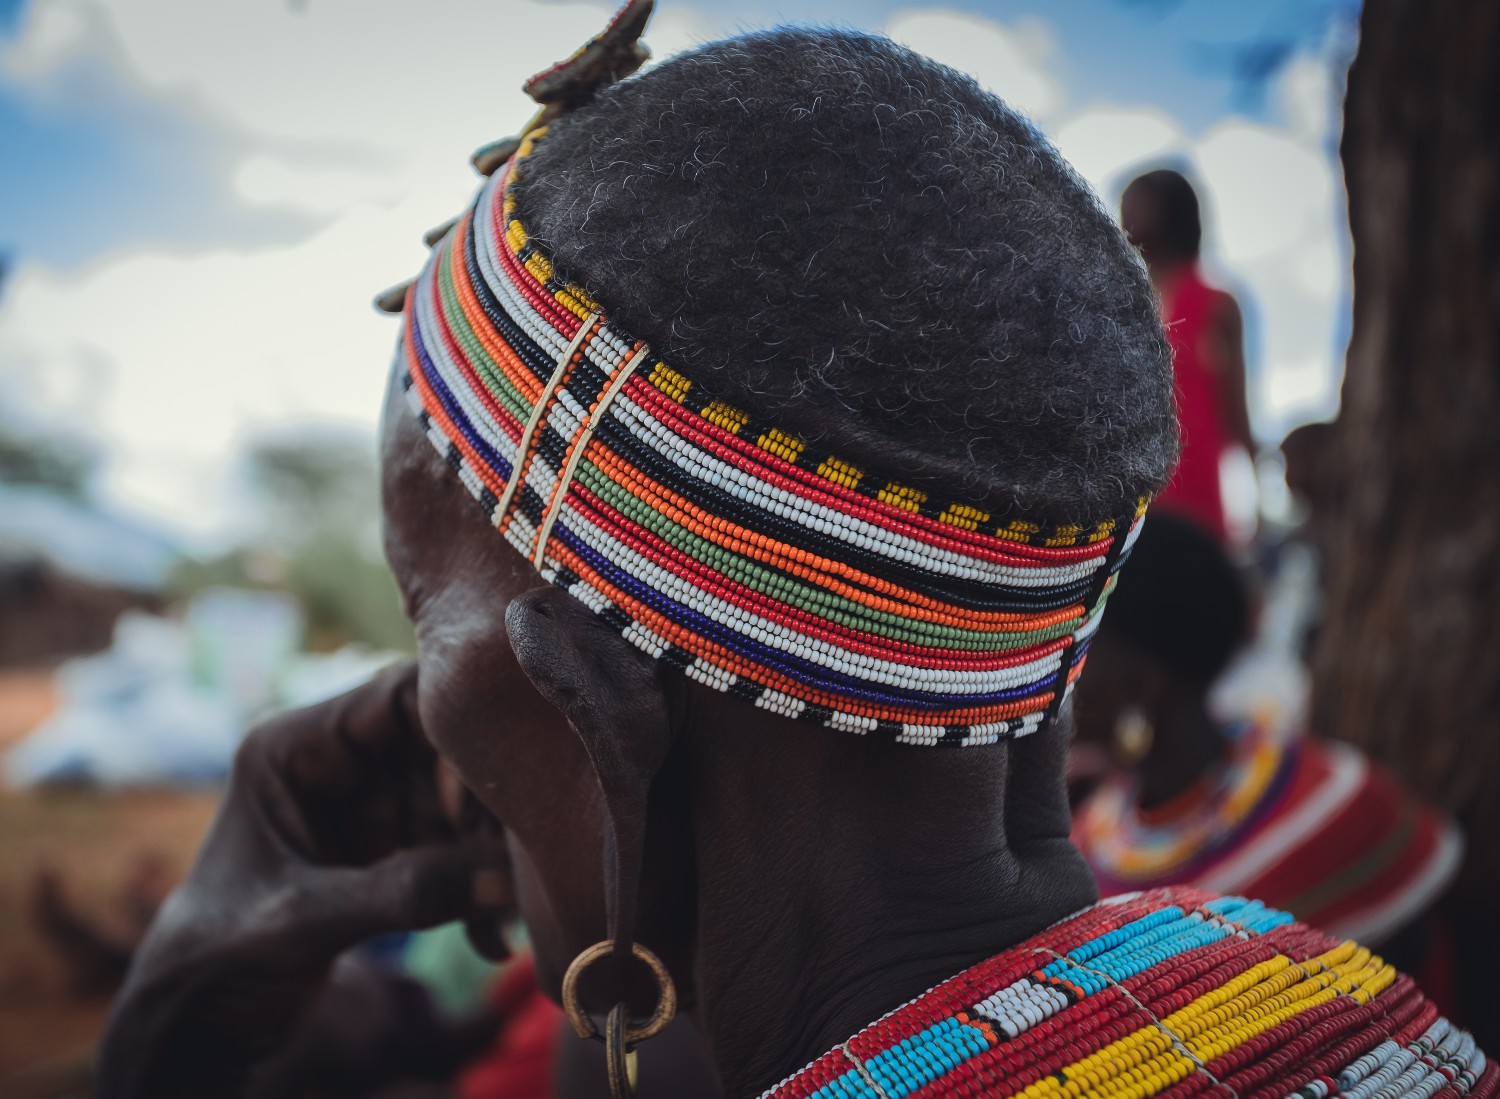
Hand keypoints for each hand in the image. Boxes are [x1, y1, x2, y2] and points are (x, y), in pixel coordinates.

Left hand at [97, 663, 510, 1098]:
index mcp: (294, 748)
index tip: (493, 785)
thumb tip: (502, 883)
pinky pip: (455, 851)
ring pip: (460, 802)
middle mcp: (337, 765)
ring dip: (489, 856)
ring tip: (507, 914)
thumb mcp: (305, 920)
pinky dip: (476, 891)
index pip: (395, 696)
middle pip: (440, 748)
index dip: (451, 728)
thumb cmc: (220, 955)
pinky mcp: (391, 849)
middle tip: (514, 860)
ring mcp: (368, 806)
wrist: (199, 1020)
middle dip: (483, 801)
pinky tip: (487, 944)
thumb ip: (402, 894)